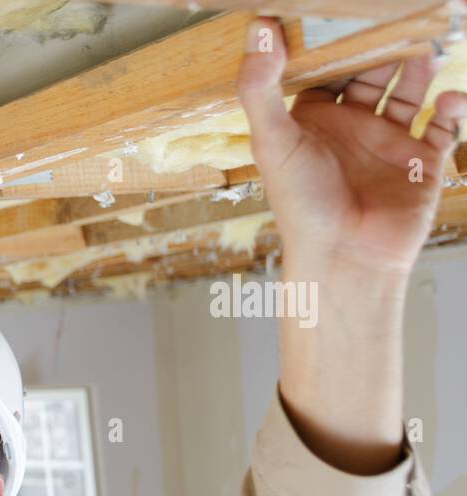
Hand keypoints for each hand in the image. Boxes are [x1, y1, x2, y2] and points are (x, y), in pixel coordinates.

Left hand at [237, 17, 466, 276]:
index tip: (341, 7)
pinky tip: (448, 95)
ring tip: (427, 40)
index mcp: (312, 122)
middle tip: (398, 10)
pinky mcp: (423, 163)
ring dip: (421, 65)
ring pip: (411, 90)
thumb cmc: (302, 207)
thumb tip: (258, 28)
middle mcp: (351, 129)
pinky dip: (452, 105)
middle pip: (372, 71)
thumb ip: (261, 87)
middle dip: (385, 43)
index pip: (325, 68)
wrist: (346, 259)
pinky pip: (445, 125)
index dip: (333, 40)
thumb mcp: (273, 140)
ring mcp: (388, 144)